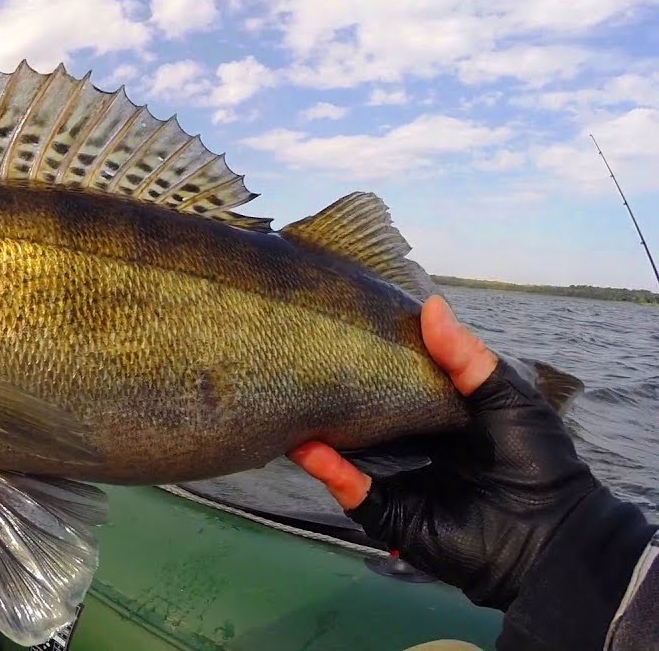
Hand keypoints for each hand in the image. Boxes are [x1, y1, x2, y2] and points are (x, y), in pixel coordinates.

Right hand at [289, 296, 645, 612]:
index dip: (375, 363)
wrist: (551, 537)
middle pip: (367, 420)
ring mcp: (400, 483)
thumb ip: (465, 356)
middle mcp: (417, 450)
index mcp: (445, 421)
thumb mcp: (507, 396)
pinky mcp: (390, 516)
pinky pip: (353, 492)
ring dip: (321, 433)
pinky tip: (308, 447)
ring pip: (349, 455)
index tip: (345, 330)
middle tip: (303, 362)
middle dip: (337, 397)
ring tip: (291, 400)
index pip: (400, 387)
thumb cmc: (536, 460)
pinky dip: (329, 471)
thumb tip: (430, 305)